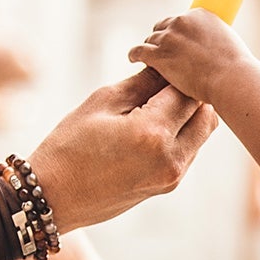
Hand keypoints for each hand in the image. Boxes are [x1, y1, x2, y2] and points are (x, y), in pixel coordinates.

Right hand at [27, 68, 217, 234]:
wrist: (54, 197)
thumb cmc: (69, 146)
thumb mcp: (103, 103)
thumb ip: (142, 83)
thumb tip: (167, 66)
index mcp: (153, 133)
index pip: (187, 91)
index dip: (178, 73)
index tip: (166, 62)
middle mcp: (170, 158)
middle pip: (205, 114)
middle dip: (191, 93)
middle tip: (166, 80)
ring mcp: (172, 176)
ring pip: (201, 133)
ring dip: (188, 114)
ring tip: (156, 102)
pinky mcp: (168, 185)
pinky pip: (188, 150)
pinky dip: (180, 133)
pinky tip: (153, 125)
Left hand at [128, 10, 252, 102]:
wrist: (230, 78)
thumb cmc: (234, 68)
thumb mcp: (228, 43)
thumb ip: (214, 41)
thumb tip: (211, 51)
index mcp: (199, 14)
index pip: (181, 20)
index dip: (177, 33)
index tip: (177, 41)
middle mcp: (182, 21)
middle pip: (163, 26)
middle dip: (163, 39)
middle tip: (163, 51)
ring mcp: (169, 37)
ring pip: (151, 40)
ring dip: (150, 48)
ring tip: (146, 57)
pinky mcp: (159, 54)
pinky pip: (139, 51)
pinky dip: (135, 54)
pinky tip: (133, 58)